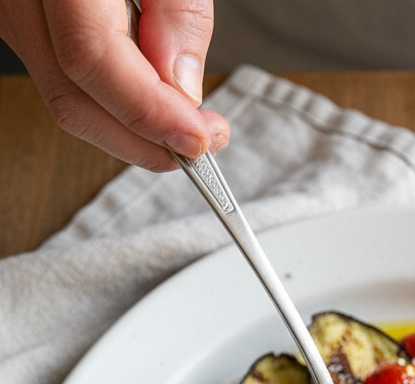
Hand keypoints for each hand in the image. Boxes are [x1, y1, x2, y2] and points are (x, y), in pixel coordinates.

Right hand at [0, 0, 229, 170]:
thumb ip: (177, 11)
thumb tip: (184, 87)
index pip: (90, 61)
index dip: (149, 114)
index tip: (198, 139)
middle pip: (72, 98)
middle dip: (143, 139)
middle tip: (201, 144)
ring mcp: (12, 12)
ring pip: (64, 98)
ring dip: (130, 129)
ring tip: (187, 125)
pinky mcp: (22, 21)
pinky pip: (61, 77)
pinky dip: (111, 101)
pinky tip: (153, 98)